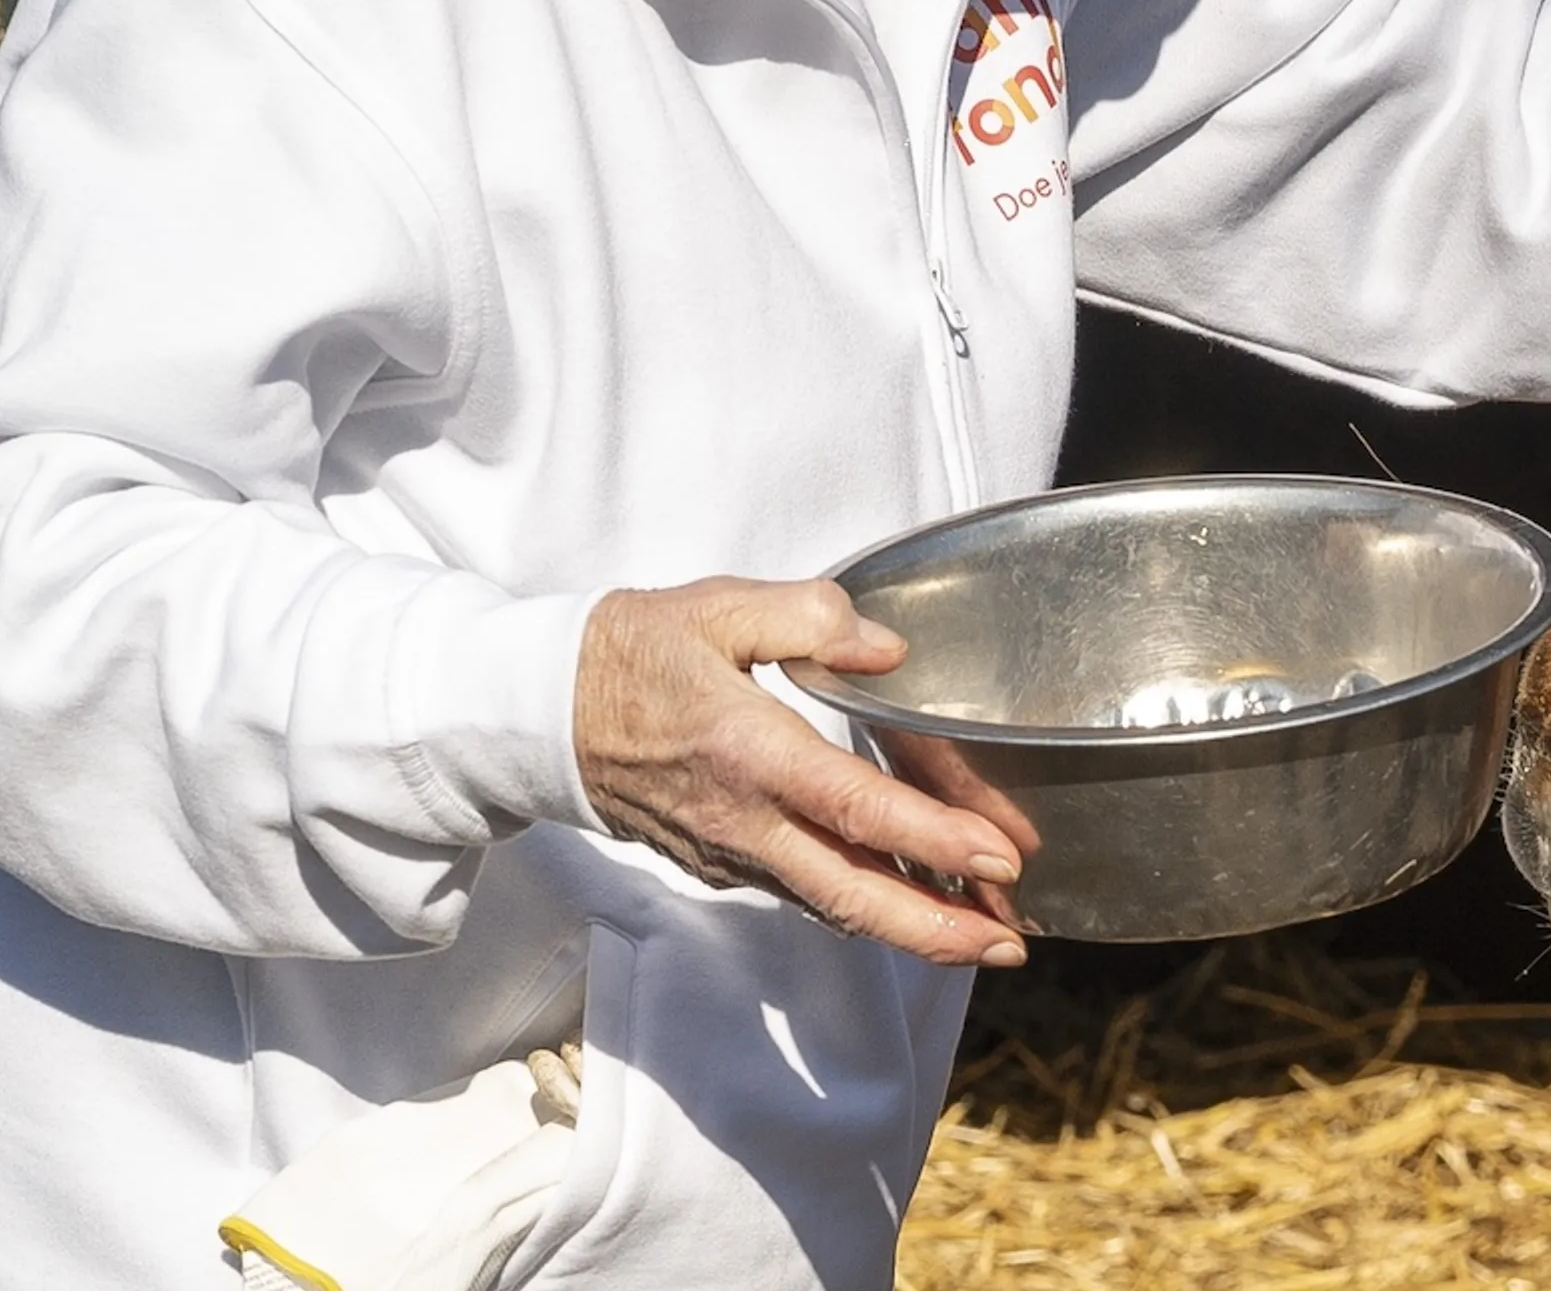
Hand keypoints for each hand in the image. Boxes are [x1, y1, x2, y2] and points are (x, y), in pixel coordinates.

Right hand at [574, 577, 1030, 967]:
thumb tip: (886, 649)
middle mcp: (745, 821)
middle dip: (940, 929)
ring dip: (913, 929)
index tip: (998, 857)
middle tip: (1012, 941)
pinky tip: (914, 899)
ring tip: (987, 934)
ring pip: (834, 906)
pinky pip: (807, 894)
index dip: (933, 839)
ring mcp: (732, 854)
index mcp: (749, 751)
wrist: (539, 715)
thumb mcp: (718, 608)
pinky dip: (868, 905)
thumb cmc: (628, 654)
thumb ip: (810, 618)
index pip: (856, 808)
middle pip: (854, 895)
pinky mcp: (723, 865)